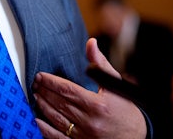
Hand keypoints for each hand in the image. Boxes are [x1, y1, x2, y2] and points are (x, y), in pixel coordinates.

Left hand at [32, 38, 147, 138]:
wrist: (138, 137)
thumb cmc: (126, 110)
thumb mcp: (116, 85)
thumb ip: (100, 64)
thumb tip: (91, 43)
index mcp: (97, 105)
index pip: (67, 90)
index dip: (51, 82)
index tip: (40, 76)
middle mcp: (89, 121)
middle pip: (59, 103)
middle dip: (44, 91)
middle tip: (34, 83)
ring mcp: (84, 135)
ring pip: (56, 119)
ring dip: (43, 106)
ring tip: (35, 95)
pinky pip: (58, 138)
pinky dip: (45, 129)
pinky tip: (37, 120)